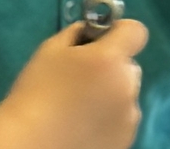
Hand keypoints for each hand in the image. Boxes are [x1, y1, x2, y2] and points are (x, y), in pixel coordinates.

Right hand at [0, 19, 147, 148]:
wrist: (33, 141)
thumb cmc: (37, 91)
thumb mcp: (50, 49)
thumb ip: (77, 34)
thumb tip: (90, 32)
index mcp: (110, 59)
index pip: (136, 31)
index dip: (120, 32)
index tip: (100, 41)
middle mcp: (128, 85)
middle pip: (129, 65)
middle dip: (112, 66)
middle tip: (82, 78)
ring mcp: (131, 116)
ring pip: (126, 93)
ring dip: (112, 93)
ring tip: (81, 106)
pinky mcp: (127, 138)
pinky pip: (123, 118)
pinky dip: (110, 117)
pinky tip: (85, 124)